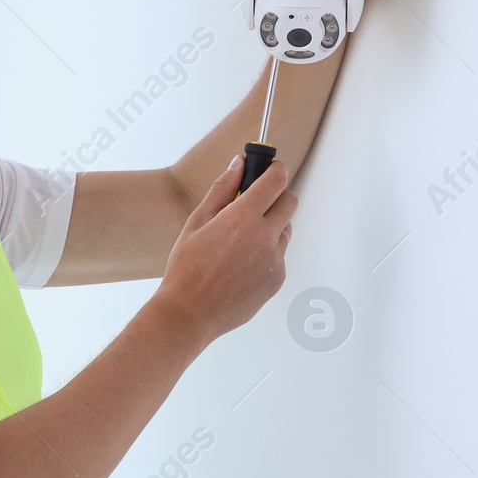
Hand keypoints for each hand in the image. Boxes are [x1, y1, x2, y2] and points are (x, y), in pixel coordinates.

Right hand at [154, 154, 298, 345]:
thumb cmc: (187, 269)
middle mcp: (266, 237)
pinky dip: (267, 254)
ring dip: (271, 227)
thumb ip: (222, 189)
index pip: (276, 180)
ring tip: (241, 242)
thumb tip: (238, 164)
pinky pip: (279, 256)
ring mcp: (275, 261)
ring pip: (285, 230)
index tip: (271, 170)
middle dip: (276, 196)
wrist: (190, 313)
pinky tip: (241, 265)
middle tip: (254, 204)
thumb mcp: (197, 222)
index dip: (275, 170)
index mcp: (243, 218)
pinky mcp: (277, 280)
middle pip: (290, 202)